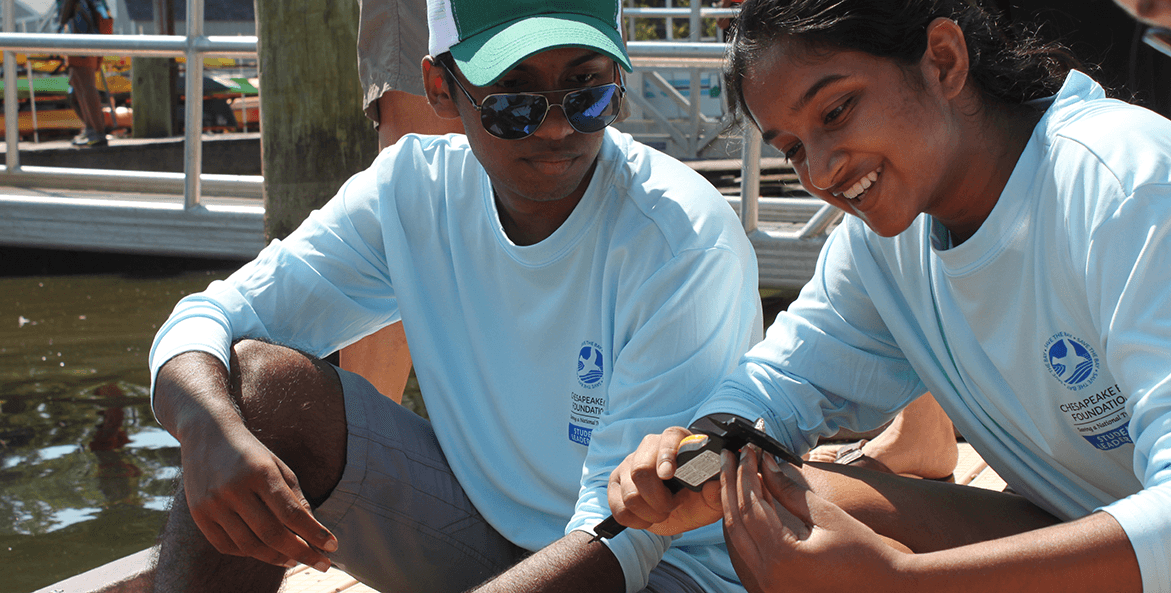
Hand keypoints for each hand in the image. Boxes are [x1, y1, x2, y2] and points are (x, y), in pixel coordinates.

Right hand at [180, 420, 337, 570]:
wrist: (207, 433)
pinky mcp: (198, 514)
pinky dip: (250, 553)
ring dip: (276, 558)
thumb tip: (313, 531)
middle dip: (301, 553)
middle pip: (271, 533)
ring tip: (294, 559)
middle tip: (321, 563)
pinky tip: (265, 551)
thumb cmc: (251, 452)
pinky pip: (227, 545)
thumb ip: (295, 498)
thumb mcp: (278, 466)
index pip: (292, 513)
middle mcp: (234, 489)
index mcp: (260, 472)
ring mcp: (213, 503)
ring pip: (249, 545)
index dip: (314, 534)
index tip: (333, 547)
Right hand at [607, 427, 721, 535]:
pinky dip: (636, 520)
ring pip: (630, 494)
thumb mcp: (711, 500)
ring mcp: (628, 465)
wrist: (679, 511)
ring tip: (662, 512)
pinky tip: (648, 516)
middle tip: (672, 506)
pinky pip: (618, 508)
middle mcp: (649, 448)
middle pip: (641, 470)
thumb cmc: (696, 499)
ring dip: (650, 512)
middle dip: (658, 498)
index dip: (666, 455)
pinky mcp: (615, 485)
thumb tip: (713, 486)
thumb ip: (716, 494)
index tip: (668, 474)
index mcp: (676, 442)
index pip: (668, 439)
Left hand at [721, 447, 909, 592]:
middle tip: (729, 457)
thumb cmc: (865, 553)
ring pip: (739, 538)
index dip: (746, 474)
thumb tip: (764, 463)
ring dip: (736, 504)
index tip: (746, 451)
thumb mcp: (826, 515)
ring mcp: (769, 585)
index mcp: (782, 558)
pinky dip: (748, 524)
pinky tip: (752, 500)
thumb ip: (789, 490)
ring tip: (736, 473)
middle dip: (731, 486)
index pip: (750, 507)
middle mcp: (769, 576)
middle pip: (736, 522)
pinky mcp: (774, 586)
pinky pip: (751, 550)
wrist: (887, 587)